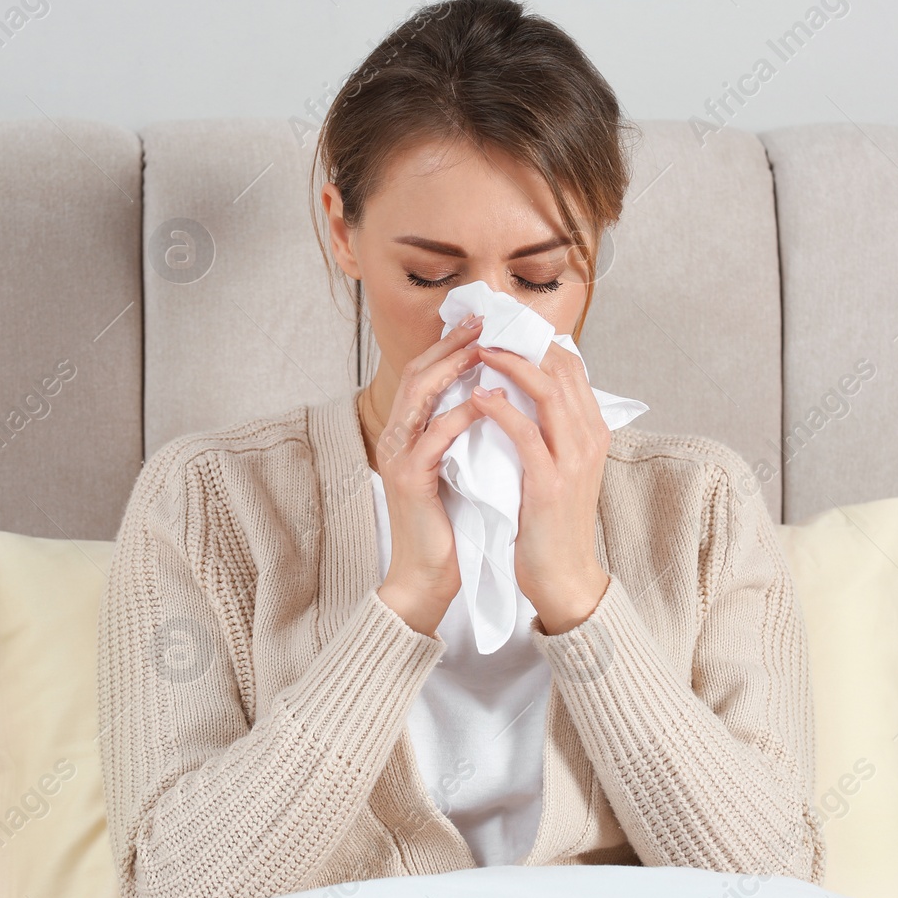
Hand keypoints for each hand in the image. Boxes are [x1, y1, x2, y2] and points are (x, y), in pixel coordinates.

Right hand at [371, 313, 484, 637]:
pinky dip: (461, 415)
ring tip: (484, 348)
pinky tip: (488, 402)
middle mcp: (397, 439)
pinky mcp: (410, 480)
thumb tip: (500, 397)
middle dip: (451, 344)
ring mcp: (399, 458)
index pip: (426, 375)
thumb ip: (467, 434)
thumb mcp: (460, 469)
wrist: (428, 577)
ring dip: (453, 368)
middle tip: (483, 320)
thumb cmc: (450, 526)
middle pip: (419, 374)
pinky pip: (434, 437)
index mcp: (409, 435)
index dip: (450, 346)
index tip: (484, 323)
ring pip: (420, 396)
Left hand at [470, 341, 611, 634]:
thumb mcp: (558, 468)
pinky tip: (477, 398)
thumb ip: (548, 431)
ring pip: (547, 391)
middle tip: (485, 328)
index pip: (570, 366)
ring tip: (478, 351)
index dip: (536, 341)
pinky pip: (525, 432)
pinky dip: (501, 410)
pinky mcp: (550, 482)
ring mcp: (573, 459)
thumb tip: (521, 394)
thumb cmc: (551, 524)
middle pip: (561, 368)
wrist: (563, 578)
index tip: (502, 328)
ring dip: (509, 365)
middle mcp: (589, 438)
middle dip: (521, 342)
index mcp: (592, 431)